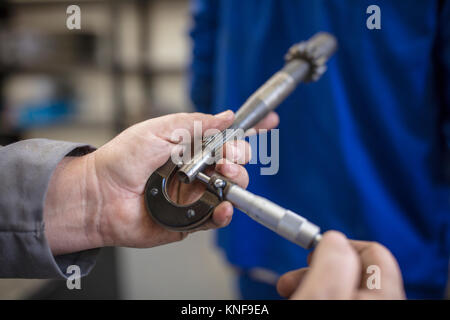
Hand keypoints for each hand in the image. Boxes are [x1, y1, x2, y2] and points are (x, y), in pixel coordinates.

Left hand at [44, 111, 278, 254]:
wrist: (99, 195)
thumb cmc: (121, 160)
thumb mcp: (158, 130)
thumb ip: (195, 125)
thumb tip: (226, 117)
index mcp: (190, 146)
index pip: (226, 137)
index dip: (249, 130)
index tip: (268, 121)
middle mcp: (197, 170)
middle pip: (235, 162)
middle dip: (240, 156)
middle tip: (229, 157)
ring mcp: (195, 194)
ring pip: (231, 189)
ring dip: (236, 181)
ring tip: (224, 177)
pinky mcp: (190, 218)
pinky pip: (217, 217)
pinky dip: (226, 212)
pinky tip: (224, 205)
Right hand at [277, 231, 405, 299]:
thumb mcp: (320, 296)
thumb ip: (331, 264)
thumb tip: (336, 238)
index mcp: (383, 296)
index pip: (375, 252)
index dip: (340, 245)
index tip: (314, 251)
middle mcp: (381, 302)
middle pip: (356, 269)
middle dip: (320, 265)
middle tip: (294, 276)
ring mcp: (368, 310)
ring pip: (344, 286)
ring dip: (314, 280)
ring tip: (290, 289)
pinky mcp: (354, 317)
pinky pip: (340, 297)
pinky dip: (319, 294)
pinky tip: (301, 297)